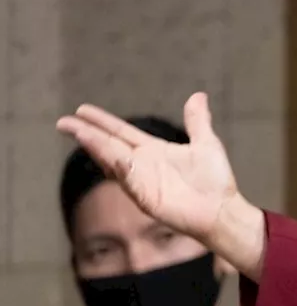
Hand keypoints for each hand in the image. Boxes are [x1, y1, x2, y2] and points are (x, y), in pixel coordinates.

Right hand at [55, 92, 238, 244]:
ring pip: (113, 161)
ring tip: (80, 132)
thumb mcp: (206, 144)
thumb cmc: (216, 182)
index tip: (82, 110)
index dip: (102, 121)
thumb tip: (198, 96)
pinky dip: (121, 169)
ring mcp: (142, 182)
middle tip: (63, 122)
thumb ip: (197, 121)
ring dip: (97, 147)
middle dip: (86, 133)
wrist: (224, 210)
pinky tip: (114, 157)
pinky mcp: (147, 198)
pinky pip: (130, 181)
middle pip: (109, 145)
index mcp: (154, 150)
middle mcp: (143, 165)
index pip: (121, 132)